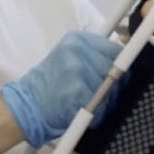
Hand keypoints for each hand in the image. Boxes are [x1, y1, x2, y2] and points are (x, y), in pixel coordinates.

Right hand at [0, 31, 122, 146]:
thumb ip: (96, 55)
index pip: (116, 50)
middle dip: (116, 85)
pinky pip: (103, 106)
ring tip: (91, 102)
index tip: (118, 76)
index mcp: (77, 39)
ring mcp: (77, 71)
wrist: (27, 104)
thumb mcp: (71, 58)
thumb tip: (126, 60)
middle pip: (117, 70)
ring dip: (108, 101)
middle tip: (103, 93)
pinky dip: (99, 114)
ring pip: (112, 89)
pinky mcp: (77, 92)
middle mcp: (77, 51)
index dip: (121, 67)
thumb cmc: (52, 82)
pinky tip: (86, 111)